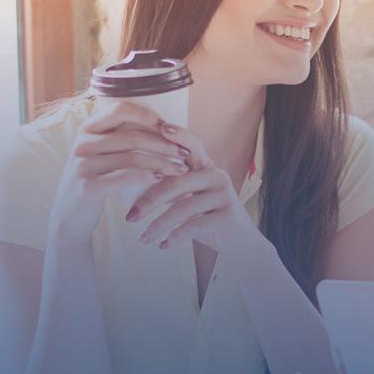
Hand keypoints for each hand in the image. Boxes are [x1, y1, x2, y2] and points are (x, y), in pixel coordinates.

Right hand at [49, 100, 189, 245]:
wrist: (70, 214)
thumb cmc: (93, 180)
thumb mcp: (98, 155)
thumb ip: (117, 139)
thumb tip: (158, 123)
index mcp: (87, 130)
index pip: (119, 110)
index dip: (146, 115)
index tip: (168, 127)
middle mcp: (83, 144)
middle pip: (132, 136)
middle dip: (164, 144)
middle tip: (185, 153)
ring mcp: (84, 165)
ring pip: (133, 158)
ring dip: (163, 163)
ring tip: (181, 169)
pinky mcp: (88, 187)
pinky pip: (124, 177)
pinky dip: (147, 177)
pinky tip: (162, 179)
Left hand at [125, 122, 261, 252]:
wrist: (242, 246)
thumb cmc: (209, 220)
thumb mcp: (192, 200)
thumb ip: (173, 188)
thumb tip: (132, 181)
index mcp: (207, 168)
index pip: (192, 146)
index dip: (178, 135)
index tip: (160, 128)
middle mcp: (218, 176)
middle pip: (176, 182)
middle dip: (149, 202)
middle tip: (130, 217)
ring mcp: (225, 195)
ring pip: (183, 208)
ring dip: (158, 226)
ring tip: (144, 238)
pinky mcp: (229, 216)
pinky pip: (193, 226)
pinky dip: (174, 238)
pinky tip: (162, 246)